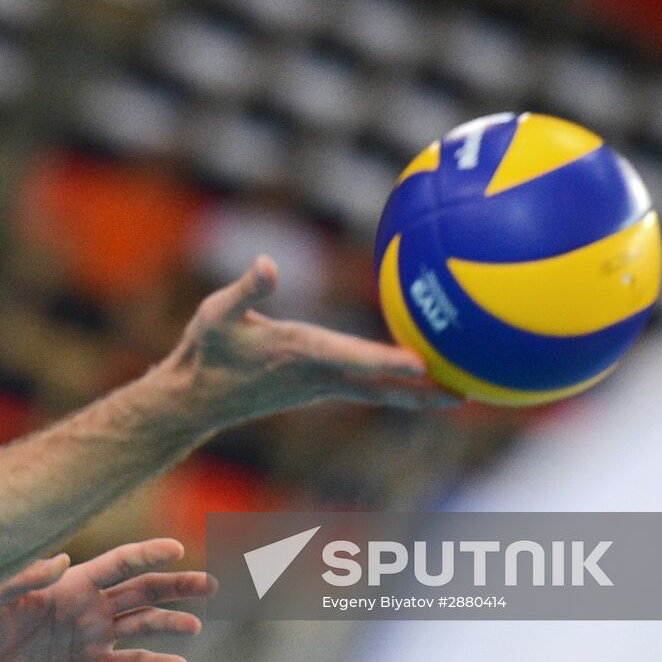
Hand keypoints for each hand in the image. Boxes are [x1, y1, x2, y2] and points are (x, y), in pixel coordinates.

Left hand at [0, 539, 211, 661]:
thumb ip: (27, 577)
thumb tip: (65, 559)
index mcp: (71, 582)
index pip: (119, 563)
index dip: (148, 554)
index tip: (179, 548)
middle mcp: (89, 606)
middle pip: (143, 590)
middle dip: (176, 585)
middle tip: (212, 583)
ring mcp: (92, 636)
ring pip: (143, 624)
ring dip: (171, 623)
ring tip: (195, 625)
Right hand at [163, 255, 459, 425]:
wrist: (194, 399)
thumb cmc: (205, 352)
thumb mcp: (215, 313)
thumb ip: (246, 289)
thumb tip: (268, 263)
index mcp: (301, 353)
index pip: (355, 359)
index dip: (391, 362)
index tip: (425, 365)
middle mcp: (319, 375)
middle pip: (383, 388)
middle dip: (424, 392)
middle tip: (467, 395)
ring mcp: (321, 386)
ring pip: (379, 391)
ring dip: (418, 393)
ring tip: (459, 392)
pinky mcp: (318, 387)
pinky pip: (367, 387)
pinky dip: (396, 385)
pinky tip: (416, 377)